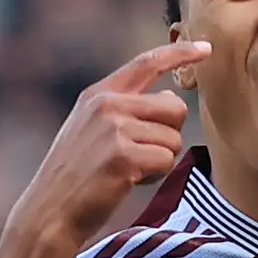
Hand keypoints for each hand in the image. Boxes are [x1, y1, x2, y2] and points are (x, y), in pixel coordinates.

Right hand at [9, 40, 208, 248]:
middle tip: (145, 154)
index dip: (180, 53)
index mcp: (99, 94)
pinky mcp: (123, 156)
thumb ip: (126, 109)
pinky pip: (166, 160)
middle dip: (171, 133)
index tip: (206, 48)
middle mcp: (107, 105)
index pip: (147, 63)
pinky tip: (130, 181)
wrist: (50, 210)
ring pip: (173, 138)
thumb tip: (170, 98)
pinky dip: (156, 176)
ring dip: (161, 159)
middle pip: (174, 107)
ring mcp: (114, 129)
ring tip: (130, 169)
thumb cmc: (77, 176)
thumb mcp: (91, 128)